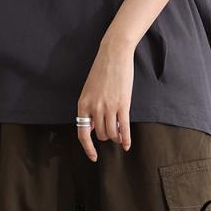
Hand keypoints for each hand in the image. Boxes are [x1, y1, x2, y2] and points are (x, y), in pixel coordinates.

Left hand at [76, 37, 134, 161]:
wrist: (114, 53)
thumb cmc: (102, 69)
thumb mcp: (89, 89)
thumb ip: (89, 107)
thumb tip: (91, 126)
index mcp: (83, 103)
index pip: (82, 133)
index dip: (88, 148)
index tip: (93, 157)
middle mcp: (94, 107)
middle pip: (100, 134)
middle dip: (106, 136)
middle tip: (111, 132)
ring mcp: (109, 107)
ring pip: (112, 134)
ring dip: (116, 137)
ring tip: (119, 134)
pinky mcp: (122, 104)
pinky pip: (124, 128)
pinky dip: (126, 139)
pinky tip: (127, 145)